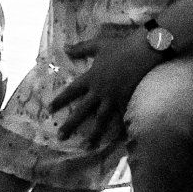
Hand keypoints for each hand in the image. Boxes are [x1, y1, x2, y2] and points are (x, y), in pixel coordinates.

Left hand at [48, 27, 160, 145]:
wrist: (143, 51)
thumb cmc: (120, 46)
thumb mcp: (98, 44)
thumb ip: (80, 48)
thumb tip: (64, 48)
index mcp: (91, 78)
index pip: (71, 92)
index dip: (60, 100)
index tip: (49, 109)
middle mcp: (99, 91)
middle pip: (82, 111)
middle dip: (70, 124)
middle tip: (61, 136)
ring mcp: (113, 98)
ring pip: (101, 120)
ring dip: (93, 134)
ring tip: (87, 147)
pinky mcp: (127, 100)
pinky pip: (121, 118)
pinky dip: (118, 129)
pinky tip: (114, 140)